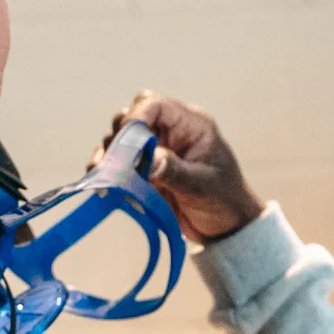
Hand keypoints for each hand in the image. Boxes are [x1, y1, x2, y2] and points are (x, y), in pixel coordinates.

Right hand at [94, 91, 266, 243]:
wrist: (227, 228)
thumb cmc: (224, 201)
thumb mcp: (202, 186)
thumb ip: (174, 171)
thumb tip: (148, 159)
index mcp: (189, 125)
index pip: (153, 105)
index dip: (134, 119)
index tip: (123, 144)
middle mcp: (169, 132)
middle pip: (130, 118)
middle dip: (119, 140)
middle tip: (114, 166)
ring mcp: (155, 150)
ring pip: (119, 140)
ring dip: (110, 158)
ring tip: (106, 179)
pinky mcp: (144, 171)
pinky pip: (118, 163)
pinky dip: (108, 173)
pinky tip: (106, 187)